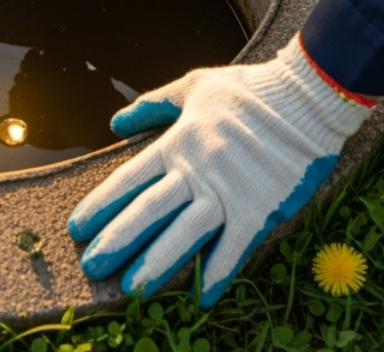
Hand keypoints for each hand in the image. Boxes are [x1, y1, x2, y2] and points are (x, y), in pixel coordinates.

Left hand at [68, 37, 371, 306]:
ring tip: (134, 289)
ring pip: (185, 234)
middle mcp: (197, 171)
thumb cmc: (249, 90)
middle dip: (118, 240)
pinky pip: (234, 247)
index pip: (130, 178)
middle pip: (149, 211)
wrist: (306, 97)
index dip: (102, 204)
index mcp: (179, 142)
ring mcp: (228, 193)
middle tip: (91, 267)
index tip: (77, 227)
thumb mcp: (194, 86)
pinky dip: (219, 272)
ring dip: (158, 263)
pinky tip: (203, 296)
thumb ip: (153, 105)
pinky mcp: (259, 210)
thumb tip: (115, 122)